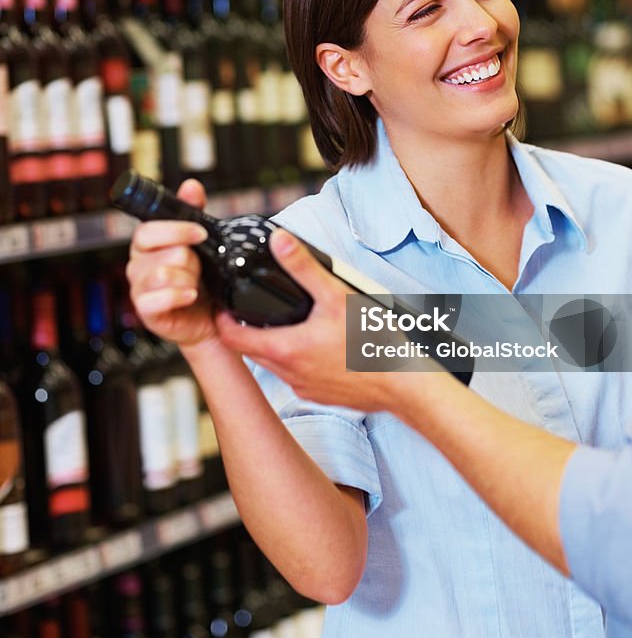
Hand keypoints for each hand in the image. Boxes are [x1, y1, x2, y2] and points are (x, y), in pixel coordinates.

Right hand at [126, 179, 217, 349]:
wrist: (208, 316)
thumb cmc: (201, 277)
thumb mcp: (200, 242)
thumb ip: (192, 212)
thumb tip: (191, 186)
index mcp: (147, 244)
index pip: (148, 230)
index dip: (175, 230)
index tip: (200, 233)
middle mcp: (138, 264)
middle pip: (162, 251)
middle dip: (190, 260)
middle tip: (199, 268)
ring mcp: (139, 288)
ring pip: (163, 274)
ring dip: (188, 279)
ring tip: (195, 285)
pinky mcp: (145, 311)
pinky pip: (158, 299)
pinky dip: (180, 296)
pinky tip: (191, 297)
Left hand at [215, 228, 419, 412]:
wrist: (404, 385)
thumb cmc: (373, 345)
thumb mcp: (337, 296)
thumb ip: (305, 268)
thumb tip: (280, 242)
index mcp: (285, 350)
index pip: (231, 338)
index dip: (222, 319)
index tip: (224, 304)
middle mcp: (290, 374)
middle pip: (252, 351)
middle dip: (247, 329)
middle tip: (253, 307)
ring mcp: (306, 389)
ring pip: (276, 365)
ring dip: (274, 345)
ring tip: (290, 322)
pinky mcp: (322, 396)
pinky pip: (299, 377)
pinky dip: (299, 360)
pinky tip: (320, 346)